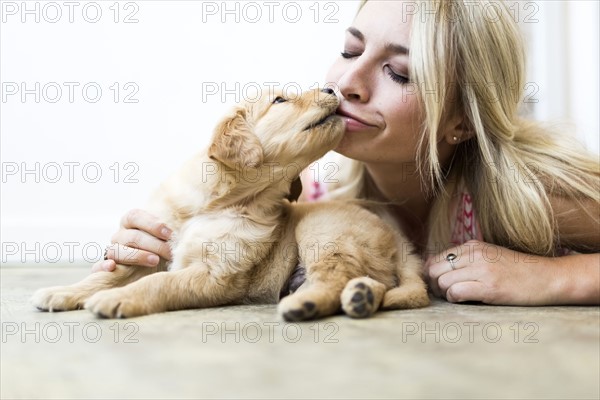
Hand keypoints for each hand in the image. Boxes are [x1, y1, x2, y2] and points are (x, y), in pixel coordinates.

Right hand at [91, 209, 172, 272]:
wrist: (154, 270)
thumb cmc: (164, 249)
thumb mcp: (168, 238)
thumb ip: (171, 232)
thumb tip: (184, 229)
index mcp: (131, 222)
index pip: (134, 216)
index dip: (152, 223)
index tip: (169, 234)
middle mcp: (120, 235)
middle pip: (131, 236)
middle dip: (153, 244)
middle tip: (170, 251)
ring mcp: (112, 251)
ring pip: (117, 250)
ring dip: (137, 255)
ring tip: (155, 260)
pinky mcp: (105, 268)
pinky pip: (97, 267)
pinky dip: (102, 266)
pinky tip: (112, 268)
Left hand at [424, 240, 555, 305]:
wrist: (548, 277)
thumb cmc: (517, 271)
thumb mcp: (489, 256)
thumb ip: (466, 260)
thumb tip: (436, 271)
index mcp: (472, 246)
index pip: (434, 259)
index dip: (434, 275)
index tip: (442, 284)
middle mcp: (474, 254)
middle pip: (434, 270)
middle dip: (436, 285)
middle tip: (448, 293)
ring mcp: (482, 270)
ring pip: (442, 281)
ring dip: (446, 293)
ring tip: (460, 297)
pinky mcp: (489, 287)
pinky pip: (455, 292)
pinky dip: (455, 299)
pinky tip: (467, 300)